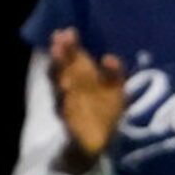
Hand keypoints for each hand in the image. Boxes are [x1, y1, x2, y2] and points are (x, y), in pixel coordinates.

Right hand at [49, 28, 126, 170]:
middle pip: (63, 68)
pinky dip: (63, 97)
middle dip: (61, 54)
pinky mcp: (69, 120)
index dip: (70, 46)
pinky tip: (65, 85)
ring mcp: (68, 104)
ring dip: (58, 71)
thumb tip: (108, 57)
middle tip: (58, 38)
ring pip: (59, 85)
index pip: (74, 58)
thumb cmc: (107, 111)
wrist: (100, 143)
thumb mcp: (117, 90)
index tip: (67, 31)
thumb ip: (115, 73)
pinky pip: (64, 107)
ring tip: (57, 56)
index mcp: (84, 78)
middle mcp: (72, 88)